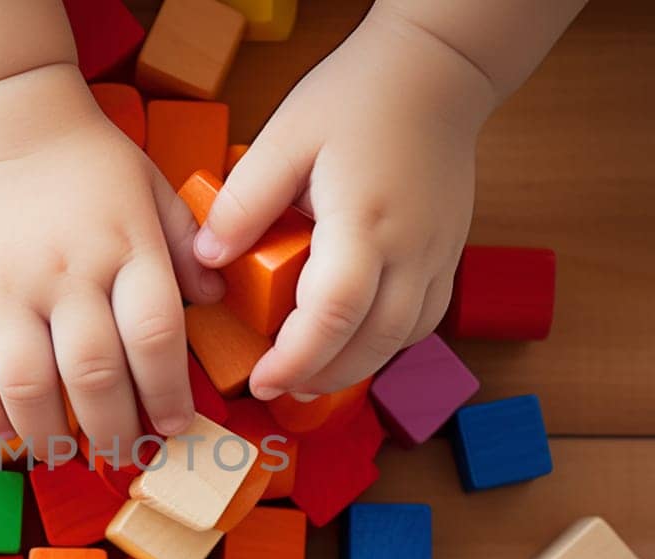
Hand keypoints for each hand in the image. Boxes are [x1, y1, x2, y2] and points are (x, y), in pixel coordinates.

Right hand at [0, 64, 219, 456]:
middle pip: (95, 374)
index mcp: (126, 247)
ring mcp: (10, 285)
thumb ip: (184, 245)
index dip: (169, 394)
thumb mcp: (150, 186)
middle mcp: (69, 273)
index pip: (156, 338)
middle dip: (115, 430)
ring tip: (67, 454)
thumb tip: (216, 300)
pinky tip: (11, 434)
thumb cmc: (84, 155)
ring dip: (51, 433)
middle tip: (125, 455)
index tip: (176, 426)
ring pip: (29, 382)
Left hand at [192, 11, 496, 399]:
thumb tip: (206, 261)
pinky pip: (422, 320)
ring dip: (355, 367)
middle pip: (373, 342)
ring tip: (307, 377)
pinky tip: (351, 342)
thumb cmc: (357, 97)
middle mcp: (409, 248)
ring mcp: (436, 255)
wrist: (436, 73)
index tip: (260, 380)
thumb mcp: (285, 137)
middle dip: (321, 376)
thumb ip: (245, 201)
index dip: (296, 357)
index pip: (333, 311)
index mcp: (362, 220)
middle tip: (276, 389)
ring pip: (402, 339)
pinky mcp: (448, 254)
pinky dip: (384, 343)